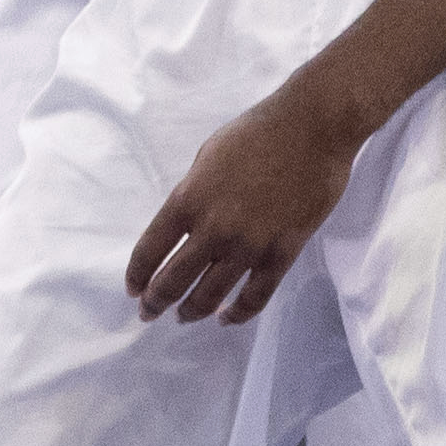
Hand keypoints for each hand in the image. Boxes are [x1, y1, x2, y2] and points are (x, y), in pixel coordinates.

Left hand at [126, 77, 364, 325]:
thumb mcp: (208, 156)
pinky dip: (238, 314)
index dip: (137, 275)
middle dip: (155, 302)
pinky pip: (255, 297)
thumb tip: (185, 223)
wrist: (312, 127)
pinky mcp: (281, 253)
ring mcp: (248, 245)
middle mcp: (213, 228)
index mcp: (188, 199)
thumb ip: (193, 193)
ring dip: (191, 312)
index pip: (150, 250)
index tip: (134, 289)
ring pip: (210, 296)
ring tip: (184, 317)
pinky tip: (226, 318)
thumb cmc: (258, 132)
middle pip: (173, 280)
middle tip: (149, 312)